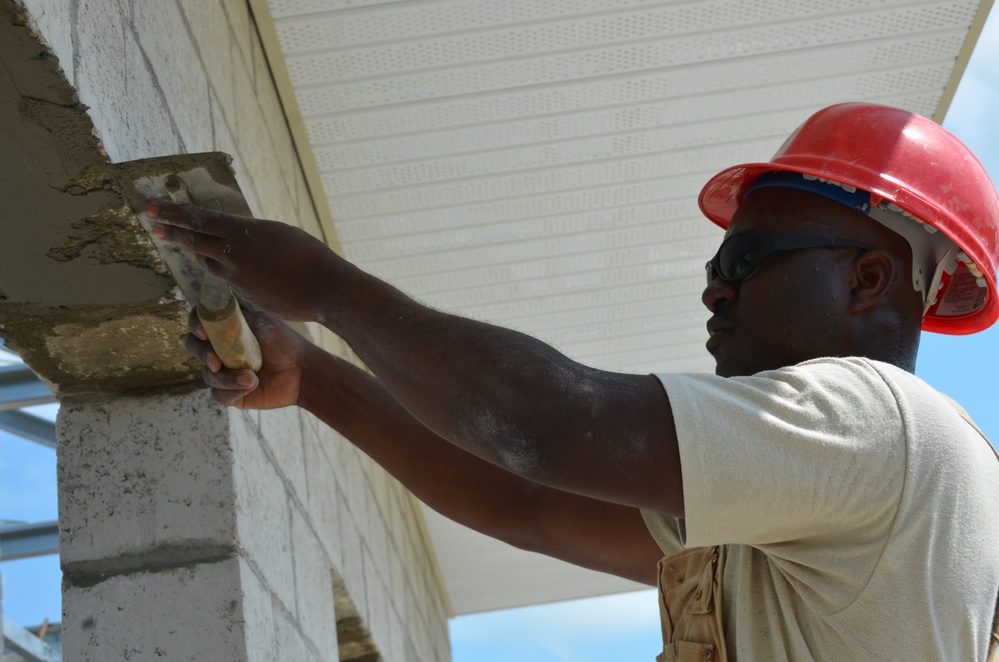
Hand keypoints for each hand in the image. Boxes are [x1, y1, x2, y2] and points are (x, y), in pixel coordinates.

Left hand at [147, 202, 340, 322]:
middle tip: (154, 225)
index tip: (152, 209)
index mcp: (241, 232)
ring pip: (207, 262)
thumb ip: (253, 235)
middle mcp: (232, 254)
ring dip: (193, 252)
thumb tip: (239, 236)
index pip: (198, 219)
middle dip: (172, 232)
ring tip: (180, 244)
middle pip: (194, 241)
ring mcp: (236, 278)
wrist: (323, 289)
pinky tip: (218, 267)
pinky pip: (227, 280)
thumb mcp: (279, 233)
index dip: (173, 214)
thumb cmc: (310, 256)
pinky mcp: (244, 296)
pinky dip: (220, 270)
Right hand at [187, 309, 309, 409]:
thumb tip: (216, 315)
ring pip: (208, 375)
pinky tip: (253, 384)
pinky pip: (219, 394)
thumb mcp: (262, 323)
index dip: (195, 324)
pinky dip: (233, 389)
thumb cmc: (285, 343)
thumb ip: (237, 317)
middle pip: (194, 347)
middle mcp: (221, 351)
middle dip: (202, 353)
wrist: (302, 370)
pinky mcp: (231, 394)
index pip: (200, 322)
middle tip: (216, 361)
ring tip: (251, 376)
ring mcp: (224, 373)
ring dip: (227, 377)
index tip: (203, 331)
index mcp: (226, 330)